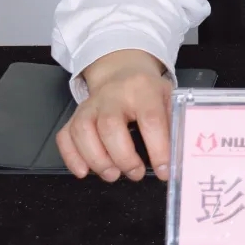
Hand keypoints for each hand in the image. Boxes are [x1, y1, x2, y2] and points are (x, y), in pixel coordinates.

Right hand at [56, 49, 171, 181]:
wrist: (121, 70)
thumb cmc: (145, 90)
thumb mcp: (167, 97)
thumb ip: (173, 124)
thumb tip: (178, 158)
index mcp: (143, 89)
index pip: (150, 119)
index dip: (158, 148)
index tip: (163, 170)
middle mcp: (113, 95)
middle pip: (110, 126)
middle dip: (123, 157)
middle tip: (136, 173)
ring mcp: (90, 105)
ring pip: (84, 131)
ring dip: (98, 160)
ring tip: (113, 174)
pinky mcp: (75, 115)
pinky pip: (65, 136)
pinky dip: (72, 157)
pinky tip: (85, 171)